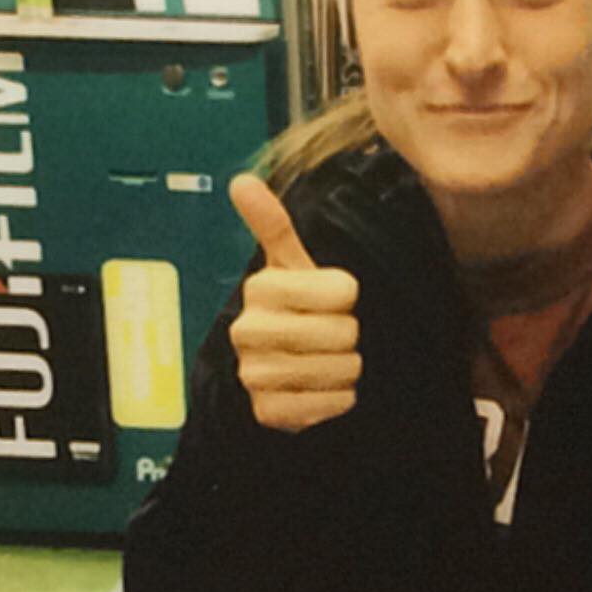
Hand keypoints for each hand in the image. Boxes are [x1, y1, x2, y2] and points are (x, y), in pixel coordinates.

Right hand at [228, 175, 360, 431]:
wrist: (280, 371)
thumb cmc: (297, 311)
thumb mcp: (292, 266)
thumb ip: (273, 226)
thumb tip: (241, 181)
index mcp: (259, 287)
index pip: (341, 290)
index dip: (348, 297)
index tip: (333, 300)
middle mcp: (248, 329)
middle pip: (342, 332)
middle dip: (350, 336)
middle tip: (334, 336)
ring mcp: (254, 373)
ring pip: (337, 369)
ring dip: (346, 370)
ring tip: (330, 362)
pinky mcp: (267, 411)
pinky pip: (327, 405)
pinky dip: (337, 400)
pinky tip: (324, 390)